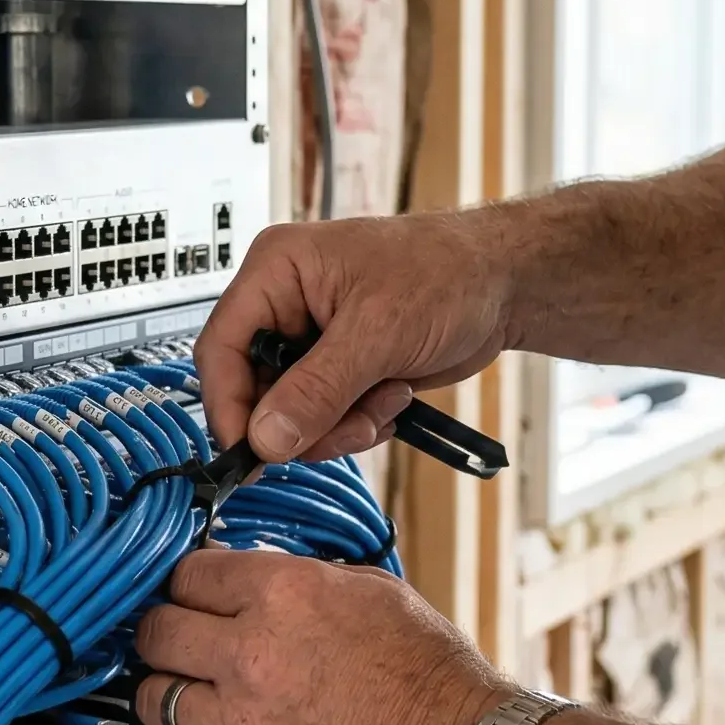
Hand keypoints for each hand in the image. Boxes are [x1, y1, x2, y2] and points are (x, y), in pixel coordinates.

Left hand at [133, 548, 511, 724]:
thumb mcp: (375, 592)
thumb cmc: (432, 677)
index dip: (190, 586)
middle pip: (156, 635)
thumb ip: (303, 580)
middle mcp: (251, 656)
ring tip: (199, 699)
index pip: (188, 575)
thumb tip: (255, 580)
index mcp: (284, 595)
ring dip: (172, 695)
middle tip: (182, 645)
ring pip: (155, 701)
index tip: (194, 598)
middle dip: (166, 635)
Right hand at [197, 211, 518, 462]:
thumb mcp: (378, 331)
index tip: (251, 453)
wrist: (503, 285)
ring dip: (339, 425)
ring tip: (384, 397)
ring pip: (291, 415)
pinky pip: (324, 419)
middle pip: (255, 390)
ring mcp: (312, 341)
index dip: (230, 406)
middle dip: (303, 421)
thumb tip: (266, 437)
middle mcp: (285, 305)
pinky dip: (357, 423)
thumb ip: (317, 389)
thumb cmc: (448, 272)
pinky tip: (392, 396)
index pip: (222, 348)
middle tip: (347, 426)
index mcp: (277, 271)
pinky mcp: (339, 369)